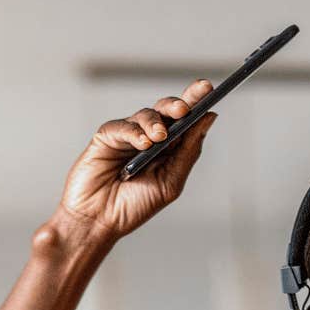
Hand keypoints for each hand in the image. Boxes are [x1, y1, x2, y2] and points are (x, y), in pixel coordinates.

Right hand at [56, 78, 217, 241]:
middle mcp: (149, 139)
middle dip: (178, 104)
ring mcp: (128, 136)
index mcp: (168, 150)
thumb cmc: (134, 206)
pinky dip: (135, 132)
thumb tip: (208, 119)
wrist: (100, 220)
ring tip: (159, 137)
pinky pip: (123, 126)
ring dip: (156, 122)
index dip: (196, 102)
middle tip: (184, 108)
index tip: (209, 89)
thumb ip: (188, 152)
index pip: (185, 121)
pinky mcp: (107, 137)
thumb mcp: (170, 182)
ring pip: (146, 115)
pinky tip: (142, 143)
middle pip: (167, 110)